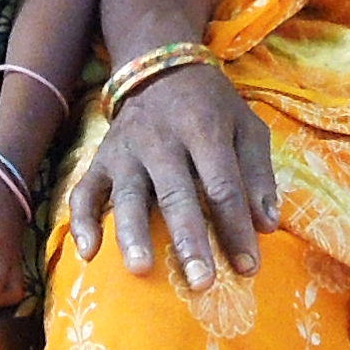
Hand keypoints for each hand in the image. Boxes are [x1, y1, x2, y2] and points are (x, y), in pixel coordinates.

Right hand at [65, 62, 277, 287]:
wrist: (160, 67)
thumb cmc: (212, 106)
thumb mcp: (246, 126)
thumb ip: (259, 174)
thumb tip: (267, 225)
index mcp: (203, 129)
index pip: (222, 185)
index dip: (235, 227)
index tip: (249, 267)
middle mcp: (161, 139)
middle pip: (175, 194)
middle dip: (189, 240)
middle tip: (201, 283)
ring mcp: (126, 150)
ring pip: (127, 196)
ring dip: (133, 234)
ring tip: (141, 270)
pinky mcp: (101, 159)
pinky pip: (85, 192)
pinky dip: (82, 222)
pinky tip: (88, 254)